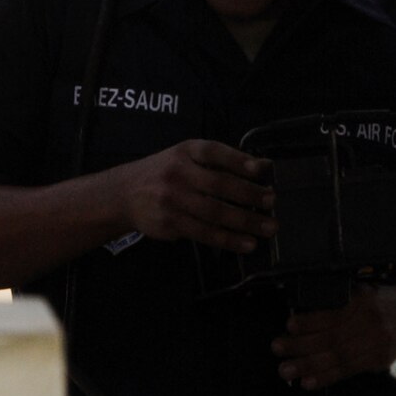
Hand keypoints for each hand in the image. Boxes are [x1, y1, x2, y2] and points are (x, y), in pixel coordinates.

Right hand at [113, 139, 274, 250]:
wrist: (123, 194)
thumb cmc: (166, 173)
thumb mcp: (187, 157)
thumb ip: (221, 162)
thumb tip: (263, 168)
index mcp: (186, 152)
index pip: (214, 153)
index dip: (238, 159)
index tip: (261, 168)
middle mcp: (178, 173)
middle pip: (219, 185)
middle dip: (249, 194)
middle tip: (272, 202)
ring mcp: (173, 199)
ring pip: (214, 213)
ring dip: (245, 222)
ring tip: (268, 228)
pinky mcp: (170, 223)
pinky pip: (204, 233)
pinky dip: (228, 240)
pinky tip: (246, 243)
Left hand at [271, 287, 395, 389]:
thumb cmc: (391, 303)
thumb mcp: (369, 292)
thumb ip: (345, 299)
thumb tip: (310, 309)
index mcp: (365, 302)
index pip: (334, 314)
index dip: (311, 321)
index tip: (290, 325)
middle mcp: (370, 324)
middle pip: (332, 337)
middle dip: (301, 345)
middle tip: (277, 348)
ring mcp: (375, 344)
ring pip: (337, 357)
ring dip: (308, 365)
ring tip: (285, 370)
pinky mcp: (377, 361)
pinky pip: (348, 371)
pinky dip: (326, 377)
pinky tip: (308, 382)